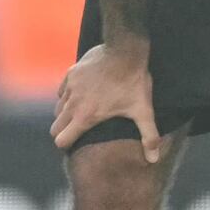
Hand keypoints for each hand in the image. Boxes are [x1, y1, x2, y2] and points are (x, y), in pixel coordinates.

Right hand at [50, 41, 165, 157]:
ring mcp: (70, 87)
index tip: (76, 145)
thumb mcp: (143, 110)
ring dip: (66, 114)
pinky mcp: (71, 73)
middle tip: (78, 132)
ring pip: (58, 108)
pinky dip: (68, 96)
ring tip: (82, 114)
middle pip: (55, 127)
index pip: (61, 140)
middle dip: (64, 132)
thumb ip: (149, 136)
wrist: (125, 50)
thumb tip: (154, 159)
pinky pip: (62, 91)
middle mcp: (73, 103)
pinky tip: (82, 95)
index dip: (67, 145)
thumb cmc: (134, 81)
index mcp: (86, 116)